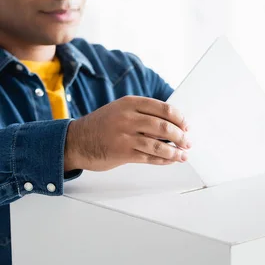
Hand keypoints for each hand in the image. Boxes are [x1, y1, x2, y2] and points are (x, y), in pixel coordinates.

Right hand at [64, 96, 190, 171]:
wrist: (76, 140)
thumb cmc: (103, 125)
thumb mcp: (121, 110)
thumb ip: (144, 113)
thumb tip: (173, 124)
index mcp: (131, 103)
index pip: (164, 109)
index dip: (179, 119)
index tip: (186, 126)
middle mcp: (128, 118)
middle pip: (164, 127)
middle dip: (180, 137)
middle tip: (188, 142)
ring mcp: (125, 136)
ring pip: (159, 145)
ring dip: (175, 152)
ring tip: (183, 155)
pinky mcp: (122, 153)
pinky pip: (149, 157)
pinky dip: (163, 160)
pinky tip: (170, 160)